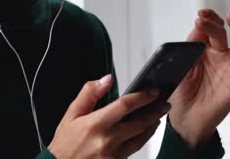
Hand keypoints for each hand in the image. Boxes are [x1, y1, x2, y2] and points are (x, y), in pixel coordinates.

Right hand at [48, 75, 169, 158]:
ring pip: (141, 138)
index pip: (125, 105)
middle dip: (155, 111)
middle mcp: (107, 140)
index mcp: (95, 124)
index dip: (143, 97)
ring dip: (152, 126)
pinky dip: (142, 139)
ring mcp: (114, 155)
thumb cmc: (65, 143)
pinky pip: (134, 150)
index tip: (153, 91)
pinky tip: (145, 132)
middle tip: (164, 103)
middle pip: (139, 122)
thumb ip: (89, 93)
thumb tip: (107, 79)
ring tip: (157, 116)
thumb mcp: (71, 114)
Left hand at [167, 9, 229, 147]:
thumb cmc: (180, 94)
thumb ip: (189, 48)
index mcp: (202, 50)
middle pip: (223, 32)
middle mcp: (218, 55)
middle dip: (215, 22)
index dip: (207, 19)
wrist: (185, 120)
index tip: (201, 14)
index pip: (208, 29)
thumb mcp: (181, 66)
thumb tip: (197, 26)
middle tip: (205, 19)